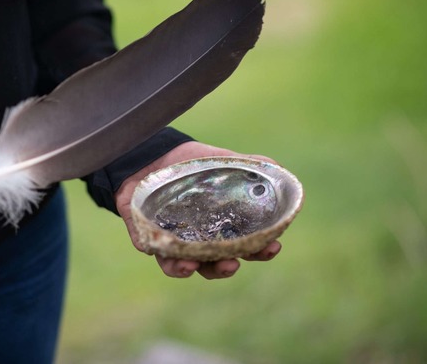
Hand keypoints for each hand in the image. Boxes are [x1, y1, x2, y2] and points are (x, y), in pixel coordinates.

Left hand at [115, 141, 281, 278]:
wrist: (154, 156)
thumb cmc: (194, 165)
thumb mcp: (223, 162)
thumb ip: (249, 166)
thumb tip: (277, 168)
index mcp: (224, 228)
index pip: (247, 246)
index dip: (261, 251)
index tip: (272, 246)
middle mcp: (200, 241)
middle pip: (216, 264)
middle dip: (225, 268)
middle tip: (232, 264)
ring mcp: (174, 241)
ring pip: (183, 266)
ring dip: (189, 270)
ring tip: (192, 266)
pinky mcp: (149, 237)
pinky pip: (154, 251)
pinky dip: (161, 256)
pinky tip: (168, 254)